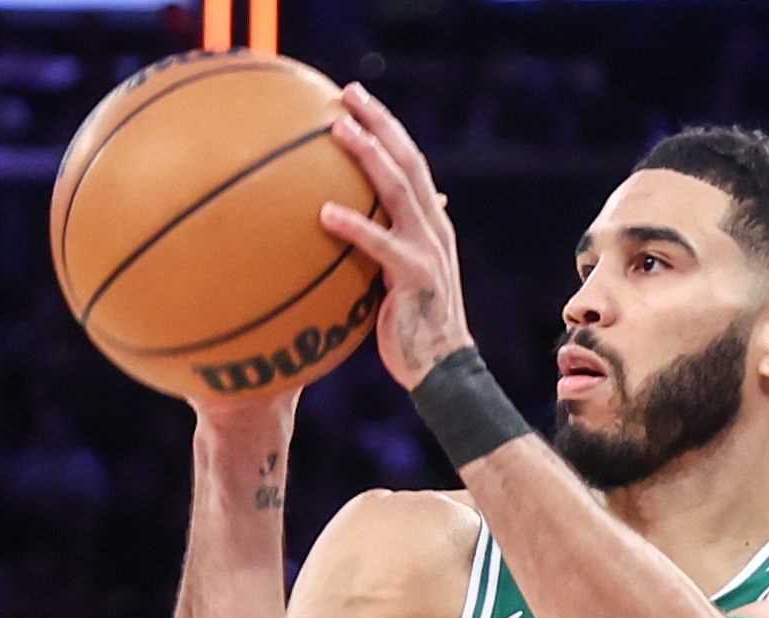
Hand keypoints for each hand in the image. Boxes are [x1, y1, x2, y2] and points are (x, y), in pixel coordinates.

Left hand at [315, 87, 466, 389]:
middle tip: (348, 94)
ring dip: (368, 155)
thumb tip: (356, 227)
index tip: (357, 100)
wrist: (444, 373)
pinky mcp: (416, 277)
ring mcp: (428, 250)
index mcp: (432, 224)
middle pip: (409, 161)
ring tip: (337, 130)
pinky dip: (354, 225)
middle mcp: (435, 228)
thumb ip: (385, 247)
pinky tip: (324, 211)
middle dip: (380, 123)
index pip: (411, 163)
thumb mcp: (401, 279)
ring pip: (400, 189)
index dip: (387, 128)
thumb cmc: (413, 330)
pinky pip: (381, 244)